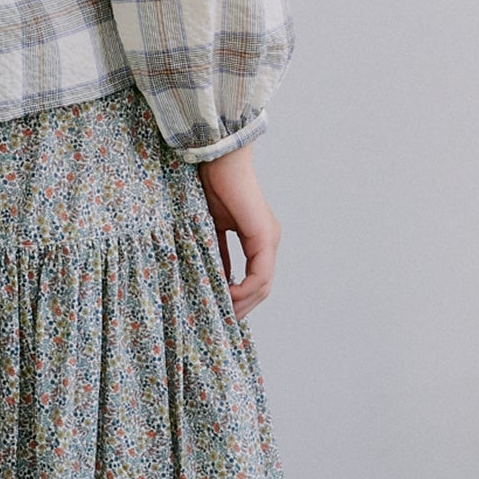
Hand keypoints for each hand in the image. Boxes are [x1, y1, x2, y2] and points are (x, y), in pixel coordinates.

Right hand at [197, 144, 278, 317]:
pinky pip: (259, 274)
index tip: (218, 308)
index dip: (239, 298)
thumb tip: (213, 279)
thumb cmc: (210, 186)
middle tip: (220, 319)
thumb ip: (216, 253)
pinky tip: (225, 294)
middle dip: (241, 307)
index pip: (254, 279)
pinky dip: (242, 289)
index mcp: (257, 238)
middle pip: (261, 288)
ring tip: (220, 311)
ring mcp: (268, 239)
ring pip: (262, 285)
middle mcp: (268, 241)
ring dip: (242, 302)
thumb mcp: (210, 229)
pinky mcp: (263, 236)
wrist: (217, 159)